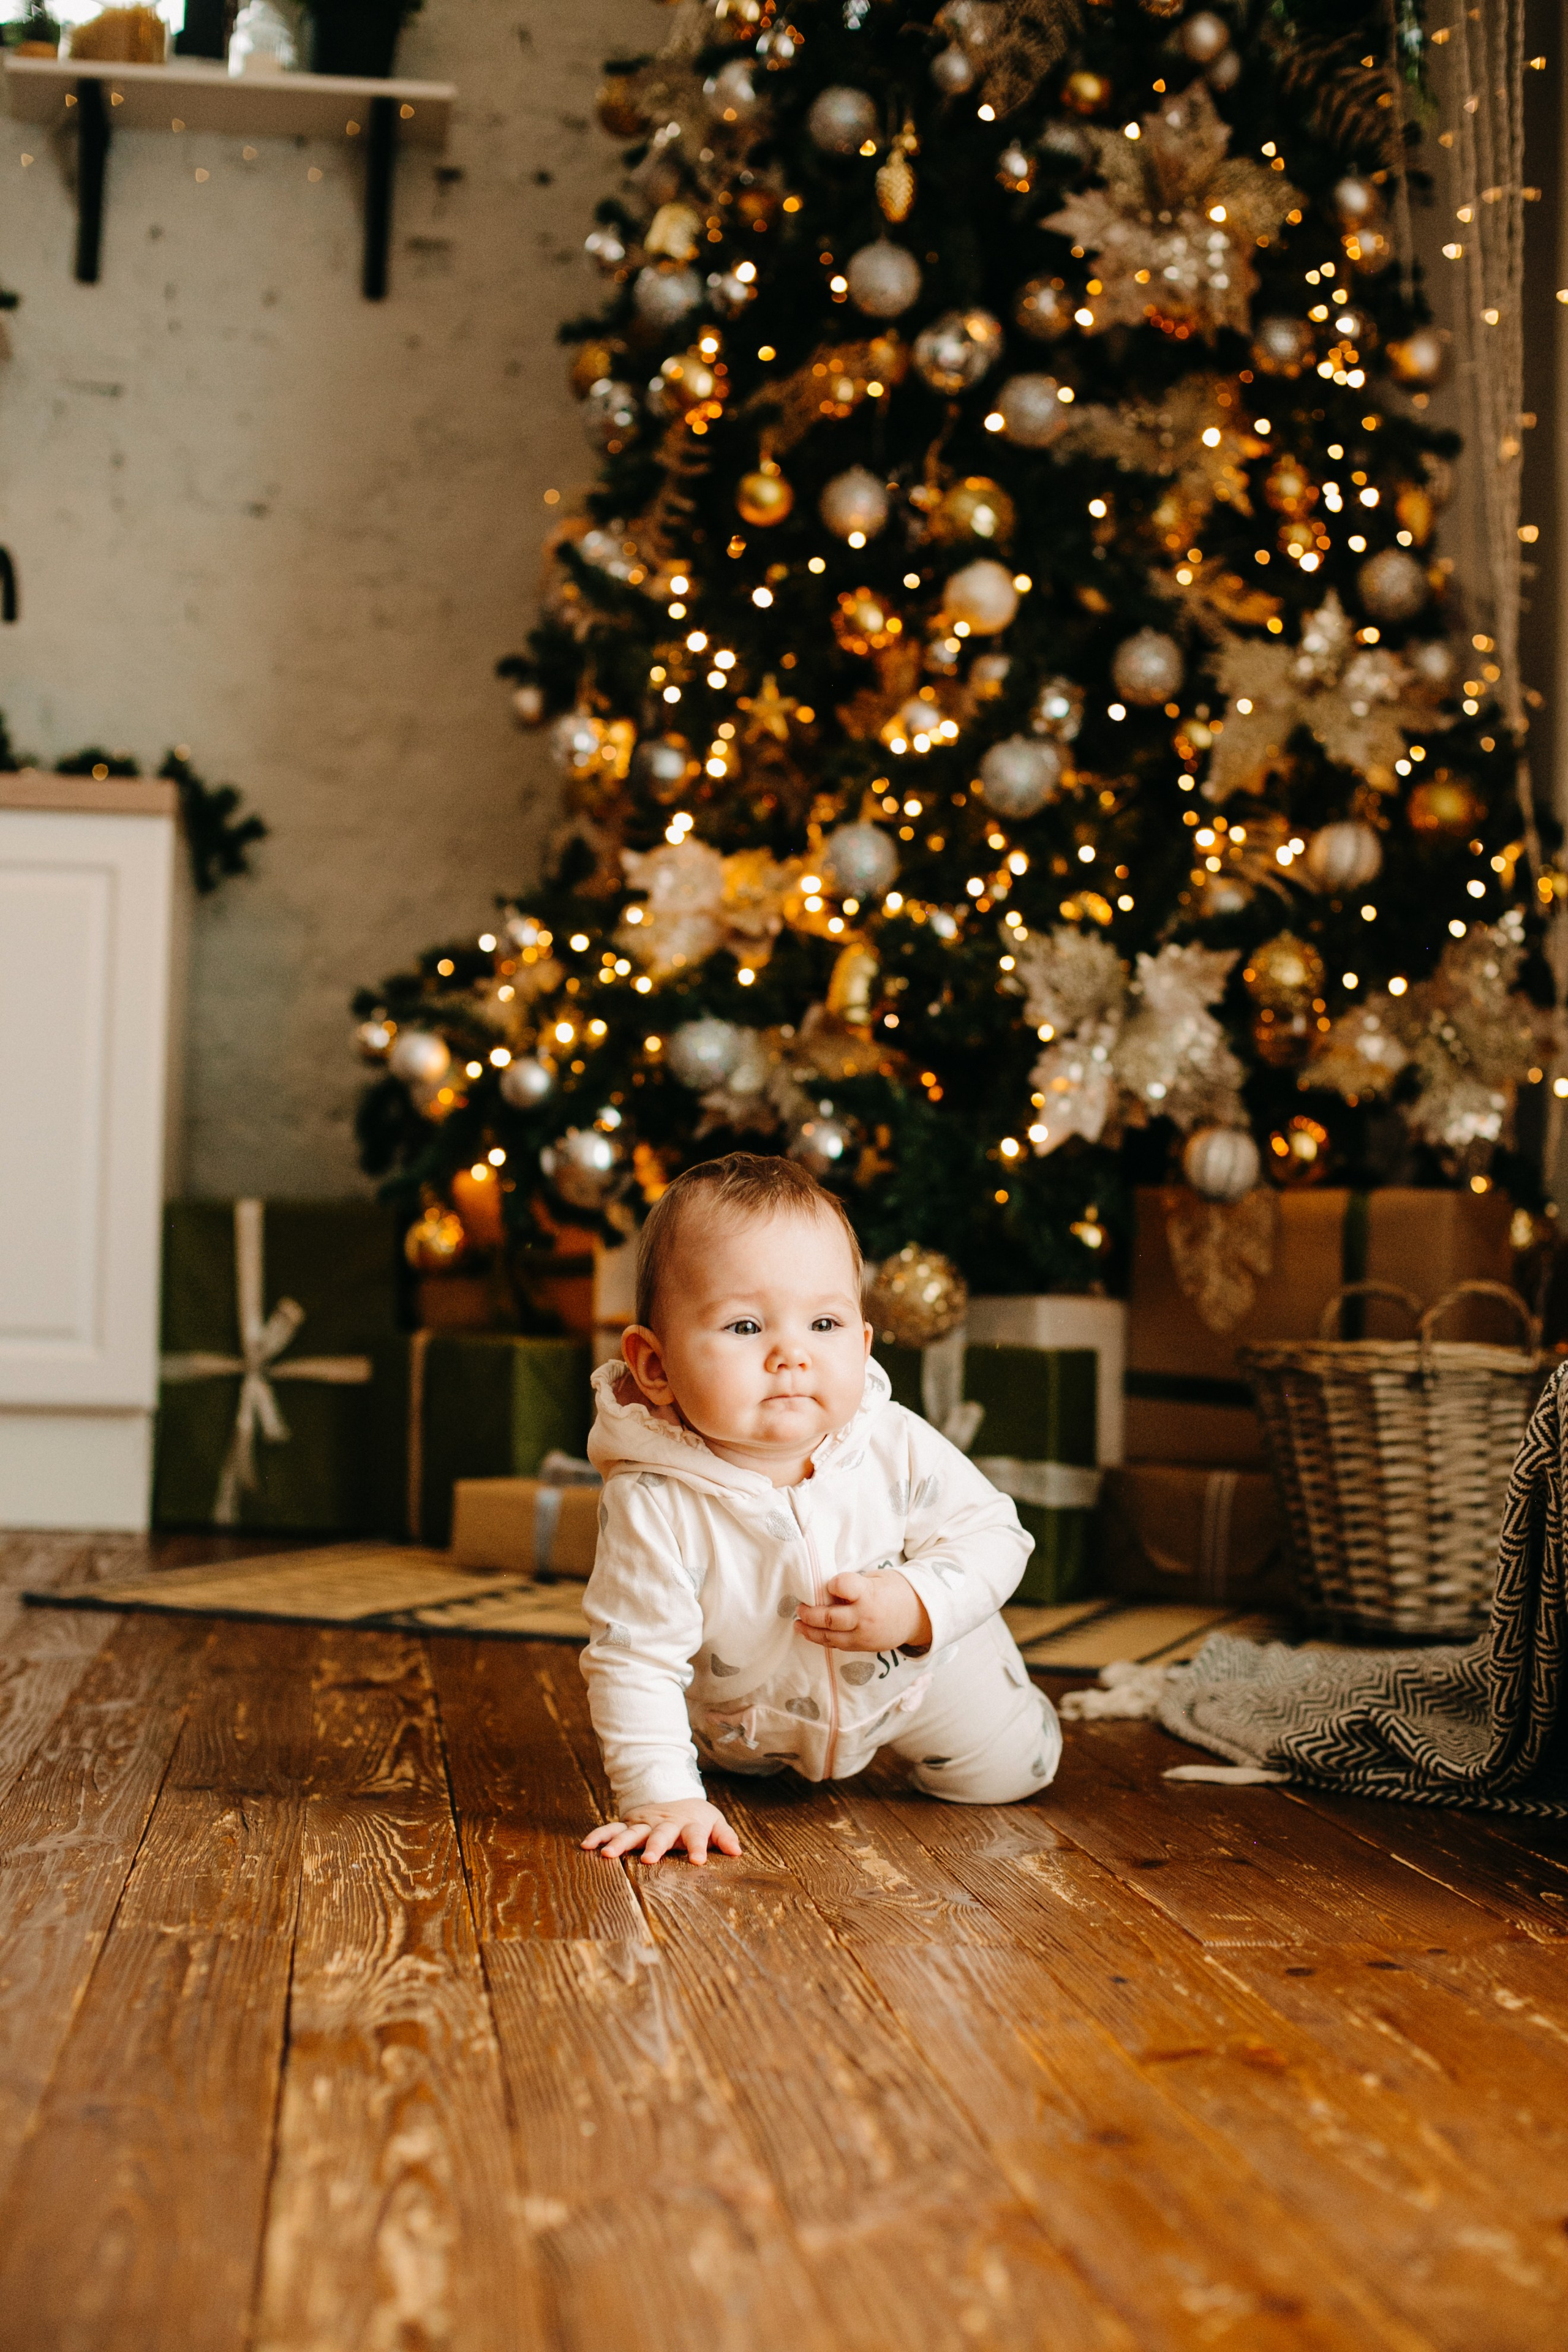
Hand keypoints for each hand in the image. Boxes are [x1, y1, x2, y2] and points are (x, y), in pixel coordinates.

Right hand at [581, 1799, 740, 1866]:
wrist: (675, 1797)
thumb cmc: (697, 1819)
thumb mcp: (715, 1823)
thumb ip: (725, 1837)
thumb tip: (737, 1852)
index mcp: (689, 1824)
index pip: (696, 1835)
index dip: (698, 1846)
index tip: (698, 1861)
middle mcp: (665, 1823)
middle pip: (661, 1834)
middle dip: (655, 1845)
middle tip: (648, 1859)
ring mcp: (645, 1822)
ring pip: (632, 1832)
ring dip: (620, 1843)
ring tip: (608, 1855)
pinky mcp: (628, 1822)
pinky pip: (611, 1828)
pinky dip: (599, 1835)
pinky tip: (586, 1845)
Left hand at [795, 1569, 930, 1653]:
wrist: (919, 1617)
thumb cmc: (896, 1591)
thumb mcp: (877, 1578)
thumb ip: (854, 1584)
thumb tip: (828, 1588)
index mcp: (869, 1594)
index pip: (843, 1586)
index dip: (832, 1584)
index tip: (829, 1584)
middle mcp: (864, 1617)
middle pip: (829, 1618)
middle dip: (810, 1614)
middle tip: (800, 1608)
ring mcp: (863, 1636)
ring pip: (829, 1637)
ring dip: (810, 1631)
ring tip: (798, 1624)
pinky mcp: (862, 1647)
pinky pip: (838, 1645)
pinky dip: (823, 1639)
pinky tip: (812, 1634)